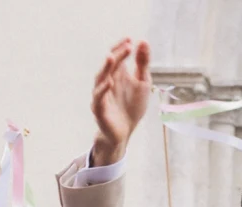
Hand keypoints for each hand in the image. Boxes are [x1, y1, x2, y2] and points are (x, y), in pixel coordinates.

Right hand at [90, 38, 152, 166]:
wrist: (124, 132)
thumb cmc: (131, 106)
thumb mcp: (142, 82)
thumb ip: (142, 63)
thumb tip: (143, 41)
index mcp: (117, 74)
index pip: (117, 57)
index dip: (122, 48)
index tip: (130, 39)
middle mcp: (107, 82)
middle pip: (110, 65)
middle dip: (118, 55)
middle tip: (127, 46)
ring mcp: (101, 95)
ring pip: (100, 78)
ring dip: (106, 68)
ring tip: (112, 57)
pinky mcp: (99, 109)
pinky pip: (98, 98)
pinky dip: (103, 90)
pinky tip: (109, 82)